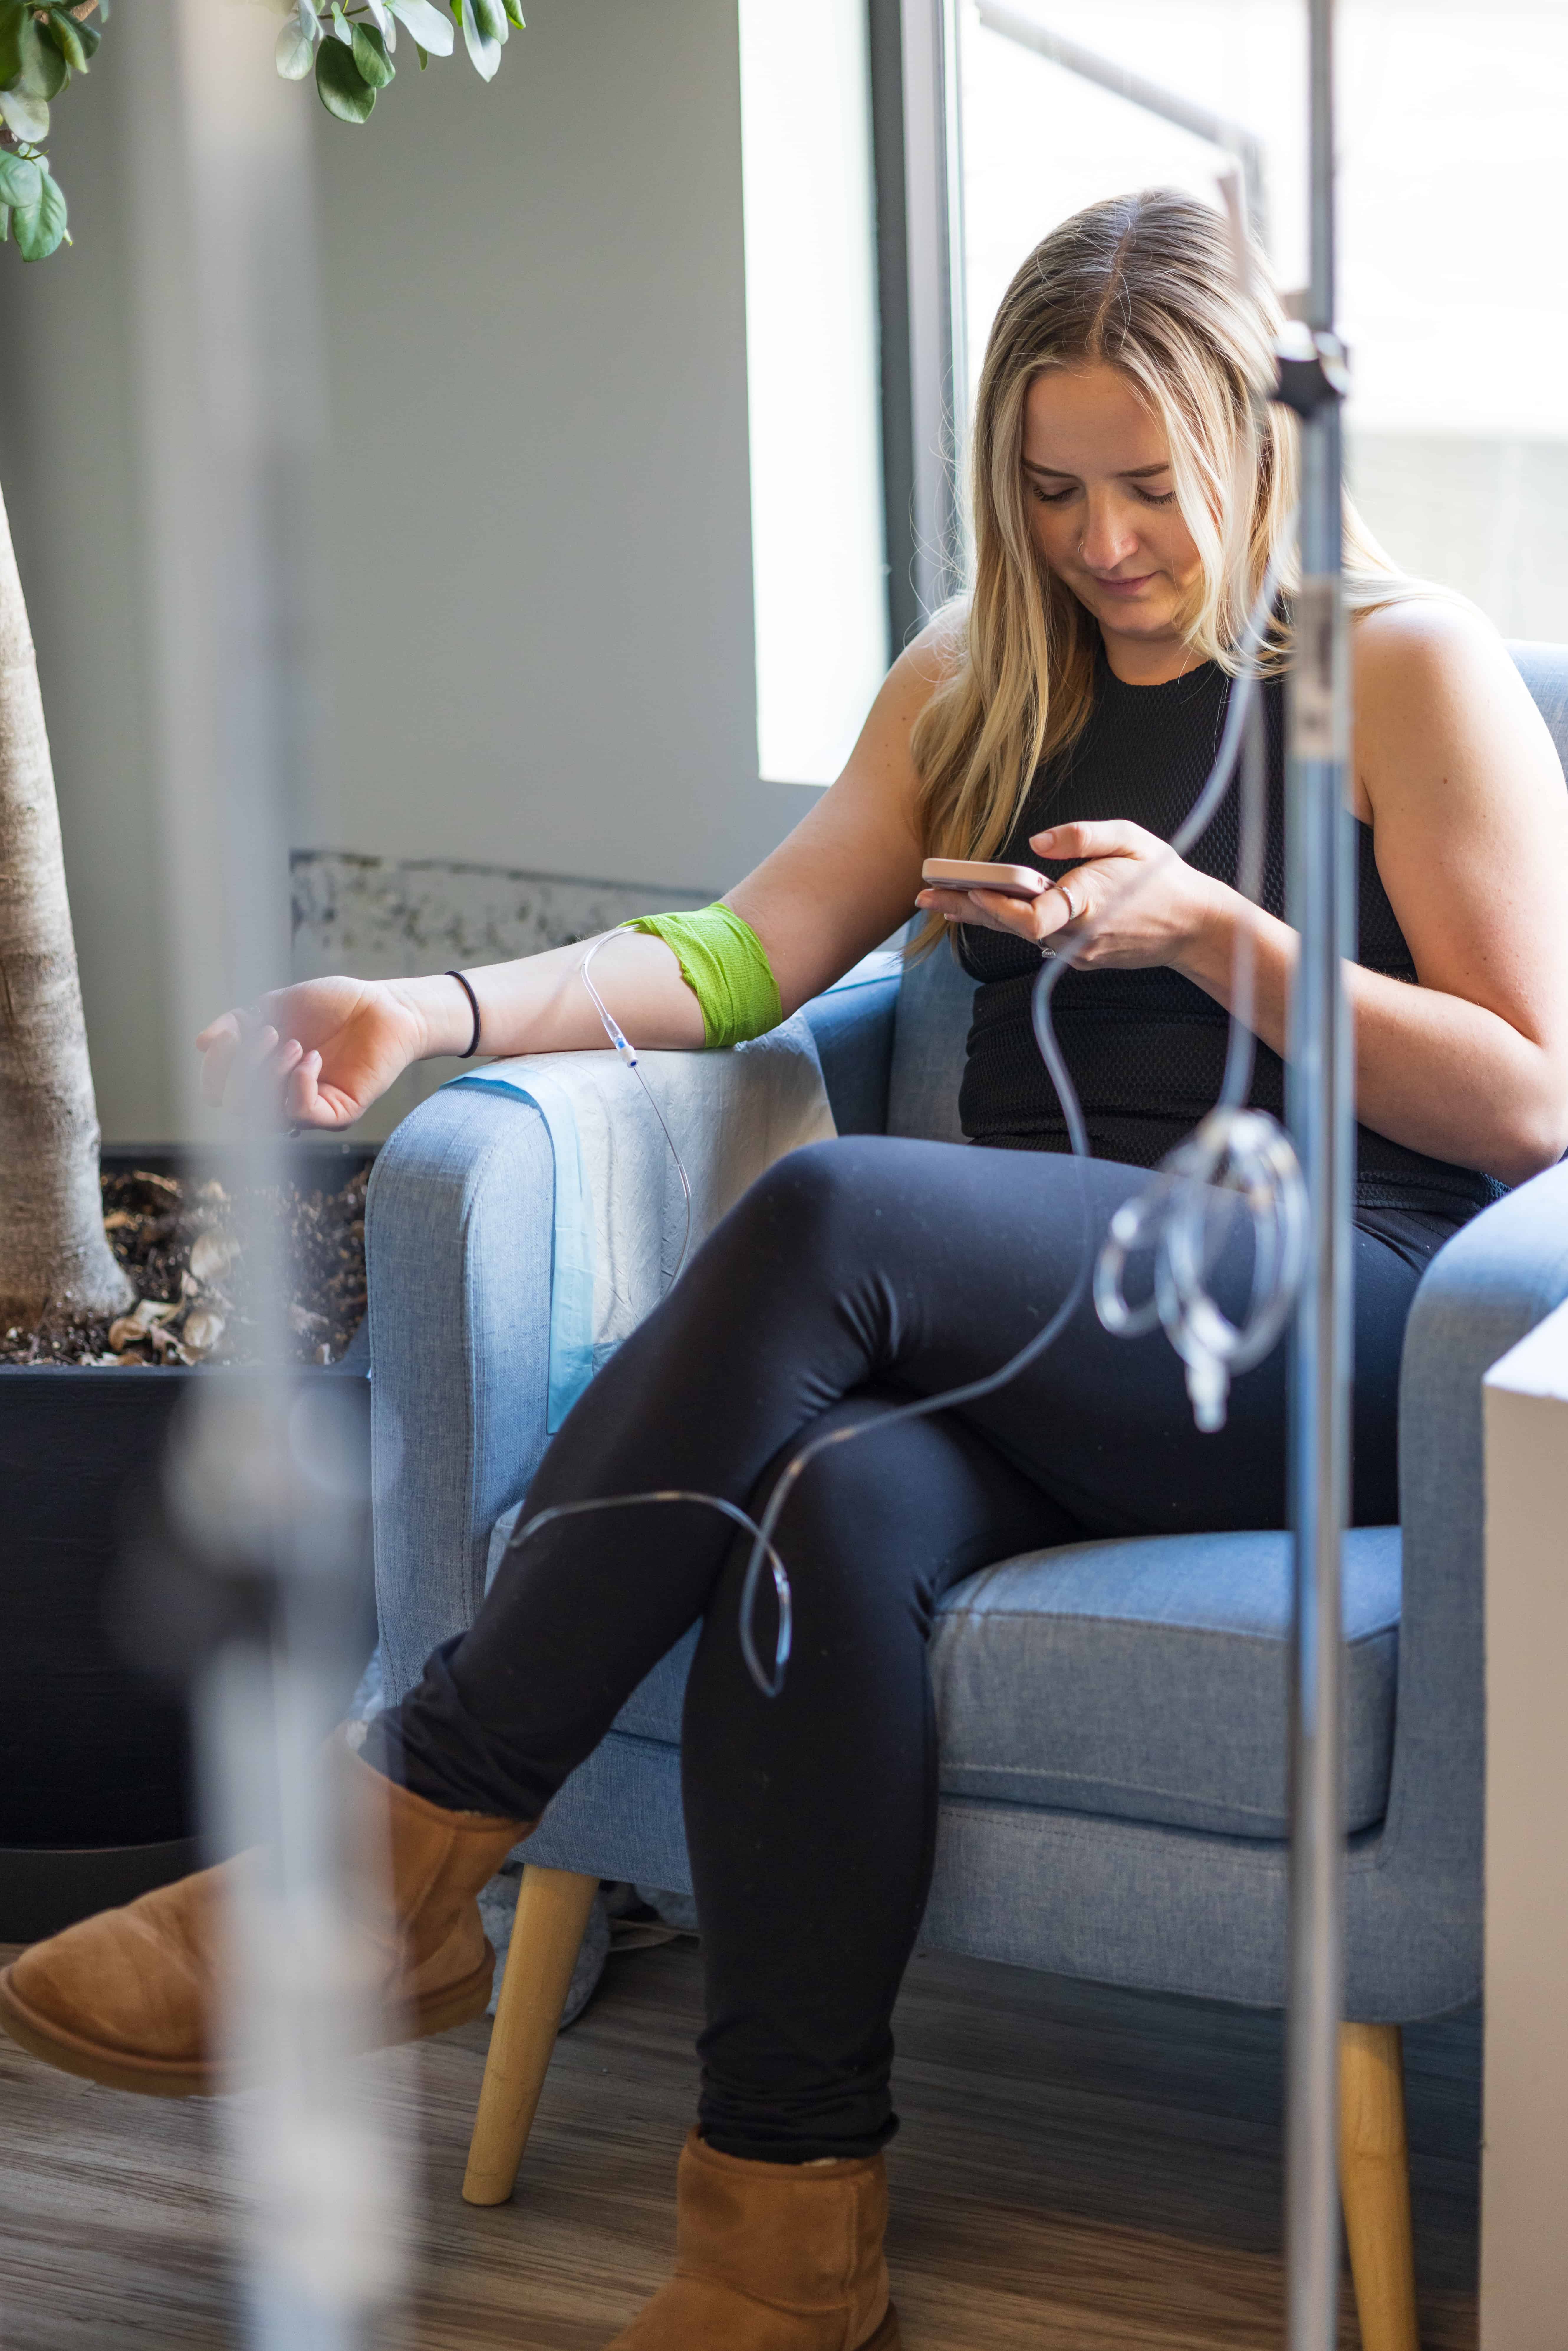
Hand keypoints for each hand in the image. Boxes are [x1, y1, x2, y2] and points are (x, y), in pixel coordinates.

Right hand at [196, 977, 426, 1128]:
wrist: (382, 1006)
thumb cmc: (332, 1005)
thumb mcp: (274, 1006)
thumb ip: (236, 1023)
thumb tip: (200, 1043)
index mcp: (261, 1074)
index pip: (221, 1092)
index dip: (214, 1070)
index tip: (225, 1038)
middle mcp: (281, 1098)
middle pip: (238, 1106)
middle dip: (244, 1068)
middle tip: (269, 1033)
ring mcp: (308, 1108)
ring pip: (267, 1113)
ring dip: (271, 1073)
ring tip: (294, 1043)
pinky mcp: (337, 1115)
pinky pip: (302, 1112)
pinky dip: (299, 1083)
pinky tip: (313, 1058)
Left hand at [914, 819, 1226, 972]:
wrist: (1193, 927)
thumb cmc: (1161, 876)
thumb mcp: (1130, 839)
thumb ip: (1082, 836)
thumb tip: (1037, 841)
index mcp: (1088, 903)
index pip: (1033, 916)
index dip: (998, 908)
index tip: (969, 893)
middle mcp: (1078, 934)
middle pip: (1012, 927)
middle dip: (967, 909)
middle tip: (925, 898)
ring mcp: (1078, 951)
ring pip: (1020, 934)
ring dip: (982, 917)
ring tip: (943, 901)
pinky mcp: (1080, 957)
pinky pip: (1038, 938)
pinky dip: (1010, 923)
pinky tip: (986, 910)